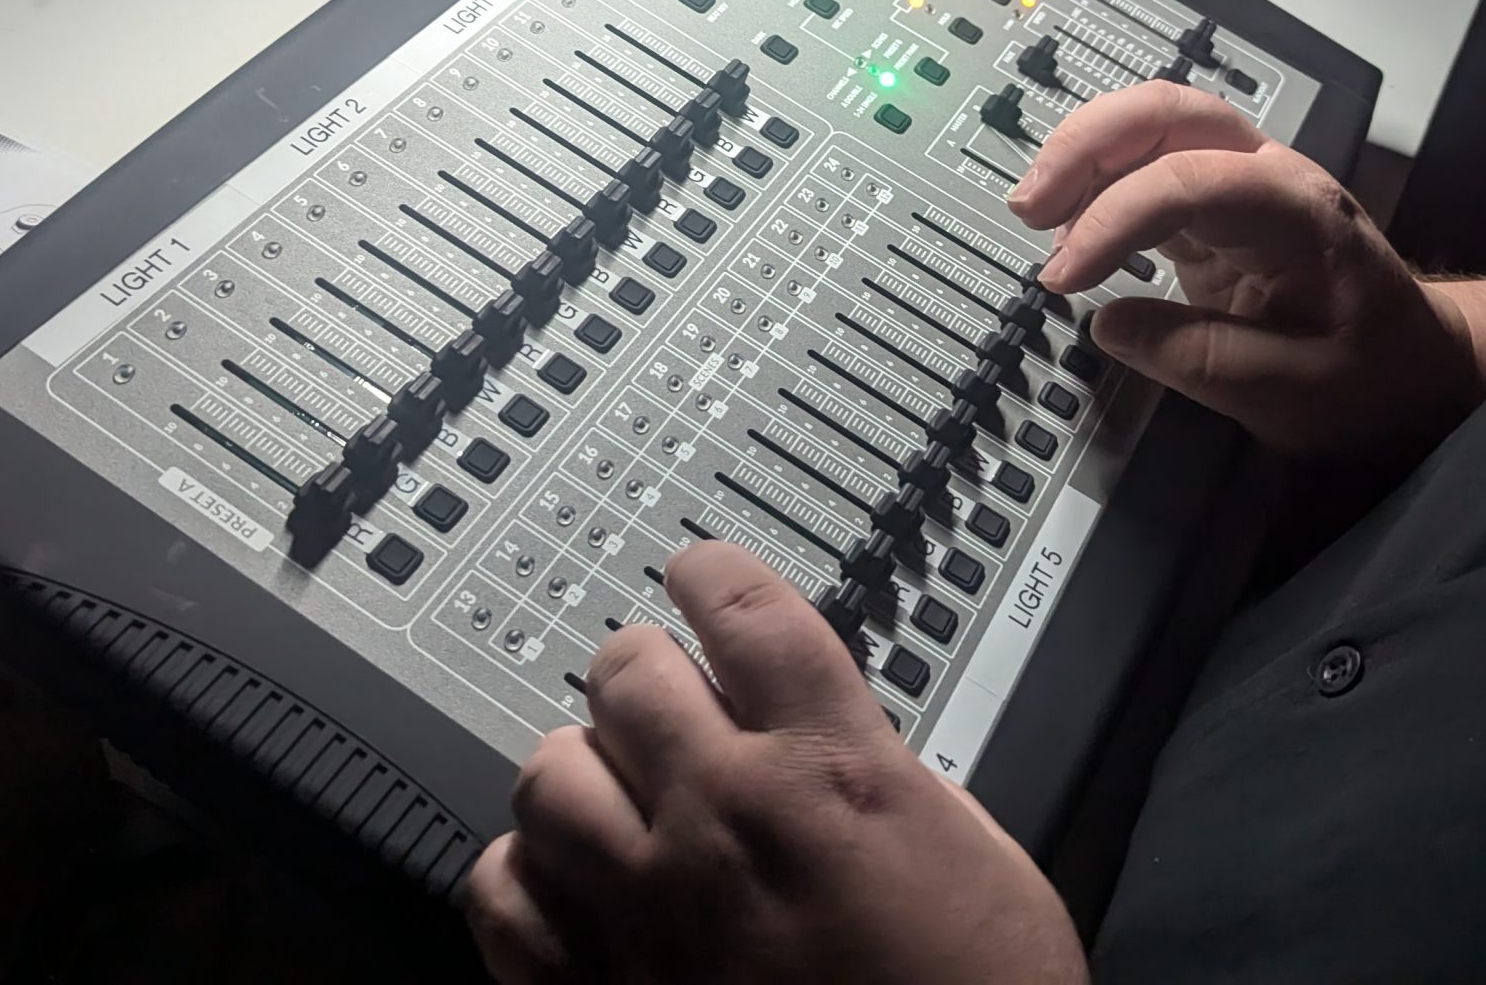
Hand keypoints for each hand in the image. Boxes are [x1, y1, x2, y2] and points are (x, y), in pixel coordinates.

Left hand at [463, 542, 1086, 984]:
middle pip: (627, 671)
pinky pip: (503, 897)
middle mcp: (726, 820)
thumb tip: (845, 747)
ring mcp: (649, 909)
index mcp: (834, 772)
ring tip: (608, 788)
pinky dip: (523, 878)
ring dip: (579, 768)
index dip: (713, 576)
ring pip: (547, 773)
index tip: (700, 576)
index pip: (743, 610)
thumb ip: (893, 780)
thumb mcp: (982, 860)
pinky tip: (560, 883)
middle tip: (660, 691)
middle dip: (645, 671)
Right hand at [1007, 81, 1483, 457]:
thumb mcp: (1297, 394)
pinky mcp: (1216, 209)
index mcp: (1298, 213)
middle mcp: (1269, 177)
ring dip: (1083, 155)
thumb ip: (1201, 360)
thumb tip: (1110, 326)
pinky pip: (1147, 168)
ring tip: (1034, 215)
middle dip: (1086, 145)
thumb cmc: (1375, 376)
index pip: (1187, 181)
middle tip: (1029, 206)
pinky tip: (1065, 226)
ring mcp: (1241, 184)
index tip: (1065, 279)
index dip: (1113, 221)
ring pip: (1151, 126)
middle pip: (1167, 112)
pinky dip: (1095, 184)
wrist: (1419, 366)